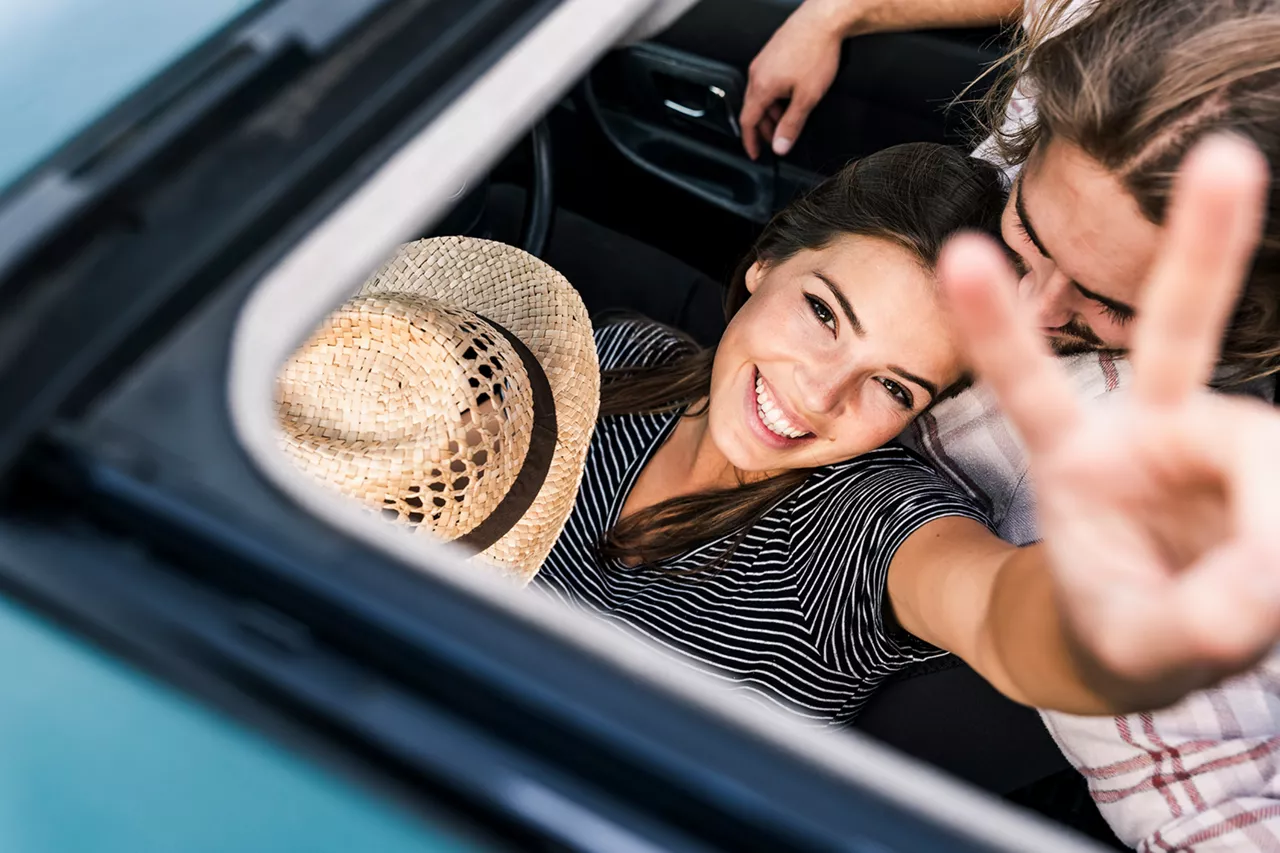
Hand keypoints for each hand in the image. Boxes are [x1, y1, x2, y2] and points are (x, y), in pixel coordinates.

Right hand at [740, 1, 846, 159]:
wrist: (824, 19)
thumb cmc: (817, 51)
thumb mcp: (807, 97)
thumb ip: (792, 125)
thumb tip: (781, 145)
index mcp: (761, 86)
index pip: (747, 122)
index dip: (750, 141)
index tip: (755, 153)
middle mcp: (757, 72)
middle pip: (753, 109)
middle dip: (763, 128)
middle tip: (775, 140)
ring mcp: (763, 60)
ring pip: (760, 94)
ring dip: (770, 112)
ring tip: (786, 120)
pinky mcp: (772, 52)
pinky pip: (766, 80)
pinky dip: (774, 95)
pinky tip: (789, 97)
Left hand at [940, 135, 1279, 709]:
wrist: (1161, 633)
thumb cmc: (1126, 621)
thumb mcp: (1135, 642)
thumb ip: (1188, 622)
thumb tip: (1268, 584)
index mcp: (1073, 458)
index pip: (1031, 387)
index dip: (998, 328)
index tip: (956, 257)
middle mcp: (1147, 428)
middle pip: (1178, 331)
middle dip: (1207, 248)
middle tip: (1231, 160)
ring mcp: (1218, 436)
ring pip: (1265, 459)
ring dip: (1268, 543)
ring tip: (1246, 610)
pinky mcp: (1260, 459)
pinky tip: (1267, 577)